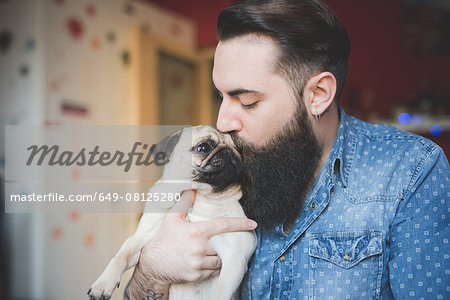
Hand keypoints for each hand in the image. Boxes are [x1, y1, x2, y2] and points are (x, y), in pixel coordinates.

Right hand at [134, 190, 256, 284]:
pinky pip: (212, 272)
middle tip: (208, 244)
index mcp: (196, 231)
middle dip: (218, 245)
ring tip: (203, 253)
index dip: (240, 224)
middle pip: (222, 245)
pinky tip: (199, 263)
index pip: (223, 225)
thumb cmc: (163, 239)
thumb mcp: (171, 218)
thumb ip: (183, 203)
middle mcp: (199, 248)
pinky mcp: (196, 275)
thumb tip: (192, 189)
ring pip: (218, 260)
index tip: (253, 224)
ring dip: (215, 257)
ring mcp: (198, 263)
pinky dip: (210, 268)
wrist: (152, 264)